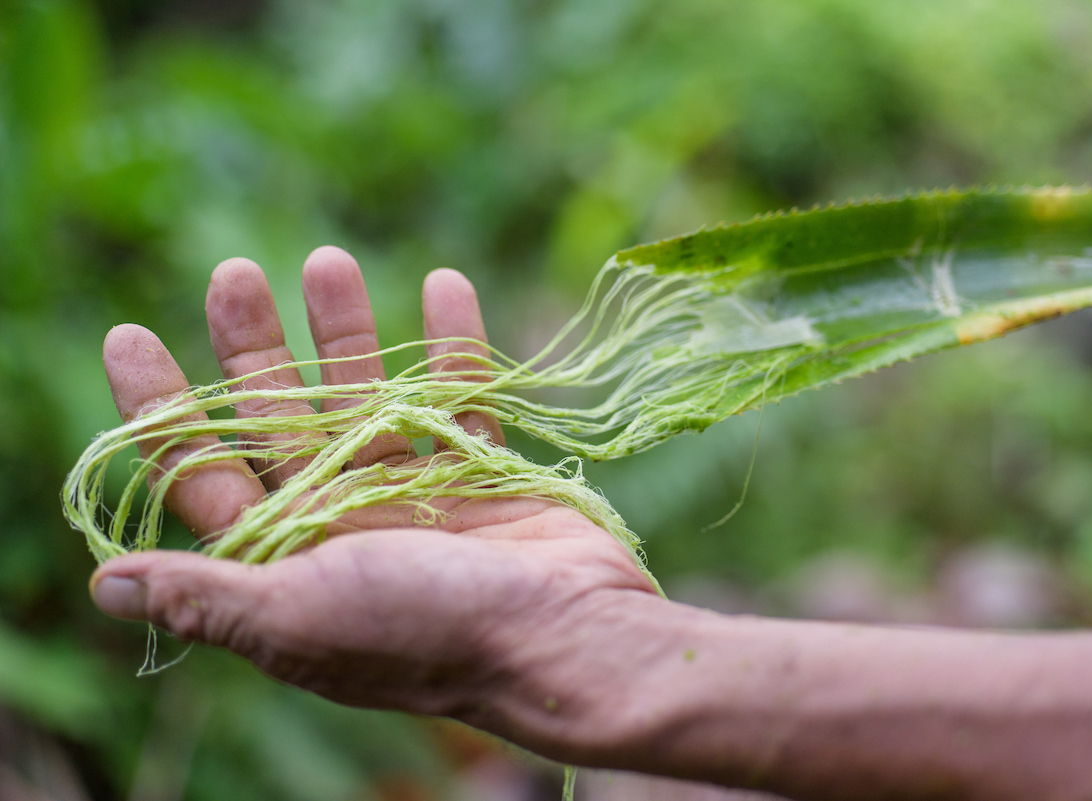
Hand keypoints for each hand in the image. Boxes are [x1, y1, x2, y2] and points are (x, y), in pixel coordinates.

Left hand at [89, 247, 657, 741]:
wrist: (564, 641)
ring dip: (346, 332)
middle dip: (252, 350)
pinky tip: (446, 284)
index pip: (207, 477)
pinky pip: (463, 399)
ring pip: (368, 400)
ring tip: (327, 260)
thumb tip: (105, 584)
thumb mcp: (299, 614)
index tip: (129, 334)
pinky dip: (454, 346)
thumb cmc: (426, 633)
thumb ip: (207, 595)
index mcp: (290, 561)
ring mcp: (418, 500)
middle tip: (232, 274)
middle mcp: (345, 526)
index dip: (165, 412)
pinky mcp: (485, 479)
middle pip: (282, 424)